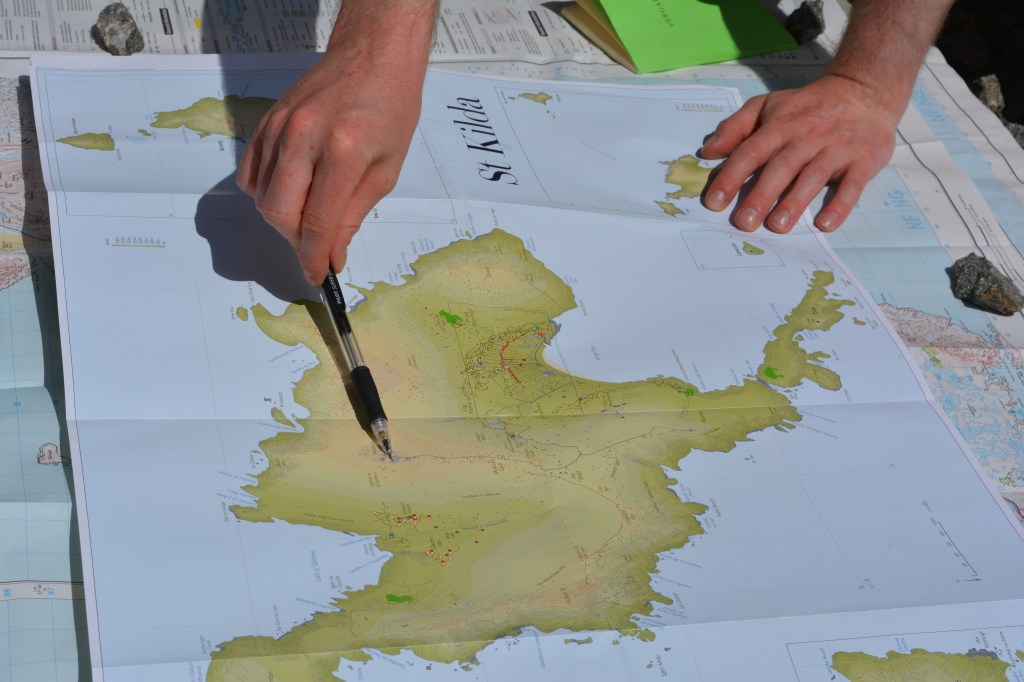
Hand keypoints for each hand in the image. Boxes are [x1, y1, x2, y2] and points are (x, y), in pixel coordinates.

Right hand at [236, 11, 429, 285]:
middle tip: (316, 248)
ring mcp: (279, 128)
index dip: (314, 257)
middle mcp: (304, 137)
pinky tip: (291, 194)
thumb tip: (331, 254)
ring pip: (261, 197)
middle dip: (295, 242)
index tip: (317, 276)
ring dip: (283, 220)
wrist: (372, 56)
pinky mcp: (266, 123)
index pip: (316, 221)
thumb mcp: (386, 169)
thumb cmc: (389, 108)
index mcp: (342, 150)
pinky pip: (251, 174)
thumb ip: (354, 214)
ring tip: (309, 218)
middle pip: (278, 213)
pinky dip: (266, 195)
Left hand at [699, 74, 900, 232]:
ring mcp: (836, 149)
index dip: (732, 176)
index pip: (751, 152)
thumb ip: (735, 127)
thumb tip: (707, 151)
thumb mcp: (767, 106)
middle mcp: (807, 137)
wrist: (863, 91)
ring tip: (778, 225)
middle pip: (781, 167)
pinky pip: (852, 185)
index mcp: (780, 126)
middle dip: (761, 195)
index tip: (714, 202)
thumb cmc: (806, 107)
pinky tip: (825, 224)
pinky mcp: (863, 161)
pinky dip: (840, 205)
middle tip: (744, 222)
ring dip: (796, 202)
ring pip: (813, 176)